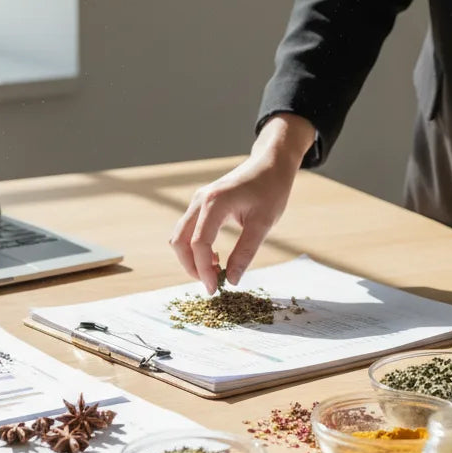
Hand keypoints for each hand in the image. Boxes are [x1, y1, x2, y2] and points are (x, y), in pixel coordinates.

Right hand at [170, 114, 314, 292]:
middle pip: (180, 241)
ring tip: (214, 272)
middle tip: (210, 284)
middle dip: (191, 267)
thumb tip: (231, 280)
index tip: (214, 289)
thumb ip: (245, 252)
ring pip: (180, 236)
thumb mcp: (263, 223)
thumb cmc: (271, 189)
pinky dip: (195, 247)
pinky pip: (188, 229)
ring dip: (191, 258)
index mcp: (214, 204)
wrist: (271, 163)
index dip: (203, 270)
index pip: (198, 244)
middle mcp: (199, 201)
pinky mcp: (201, 203)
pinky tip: (216, 257)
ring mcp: (198, 201)